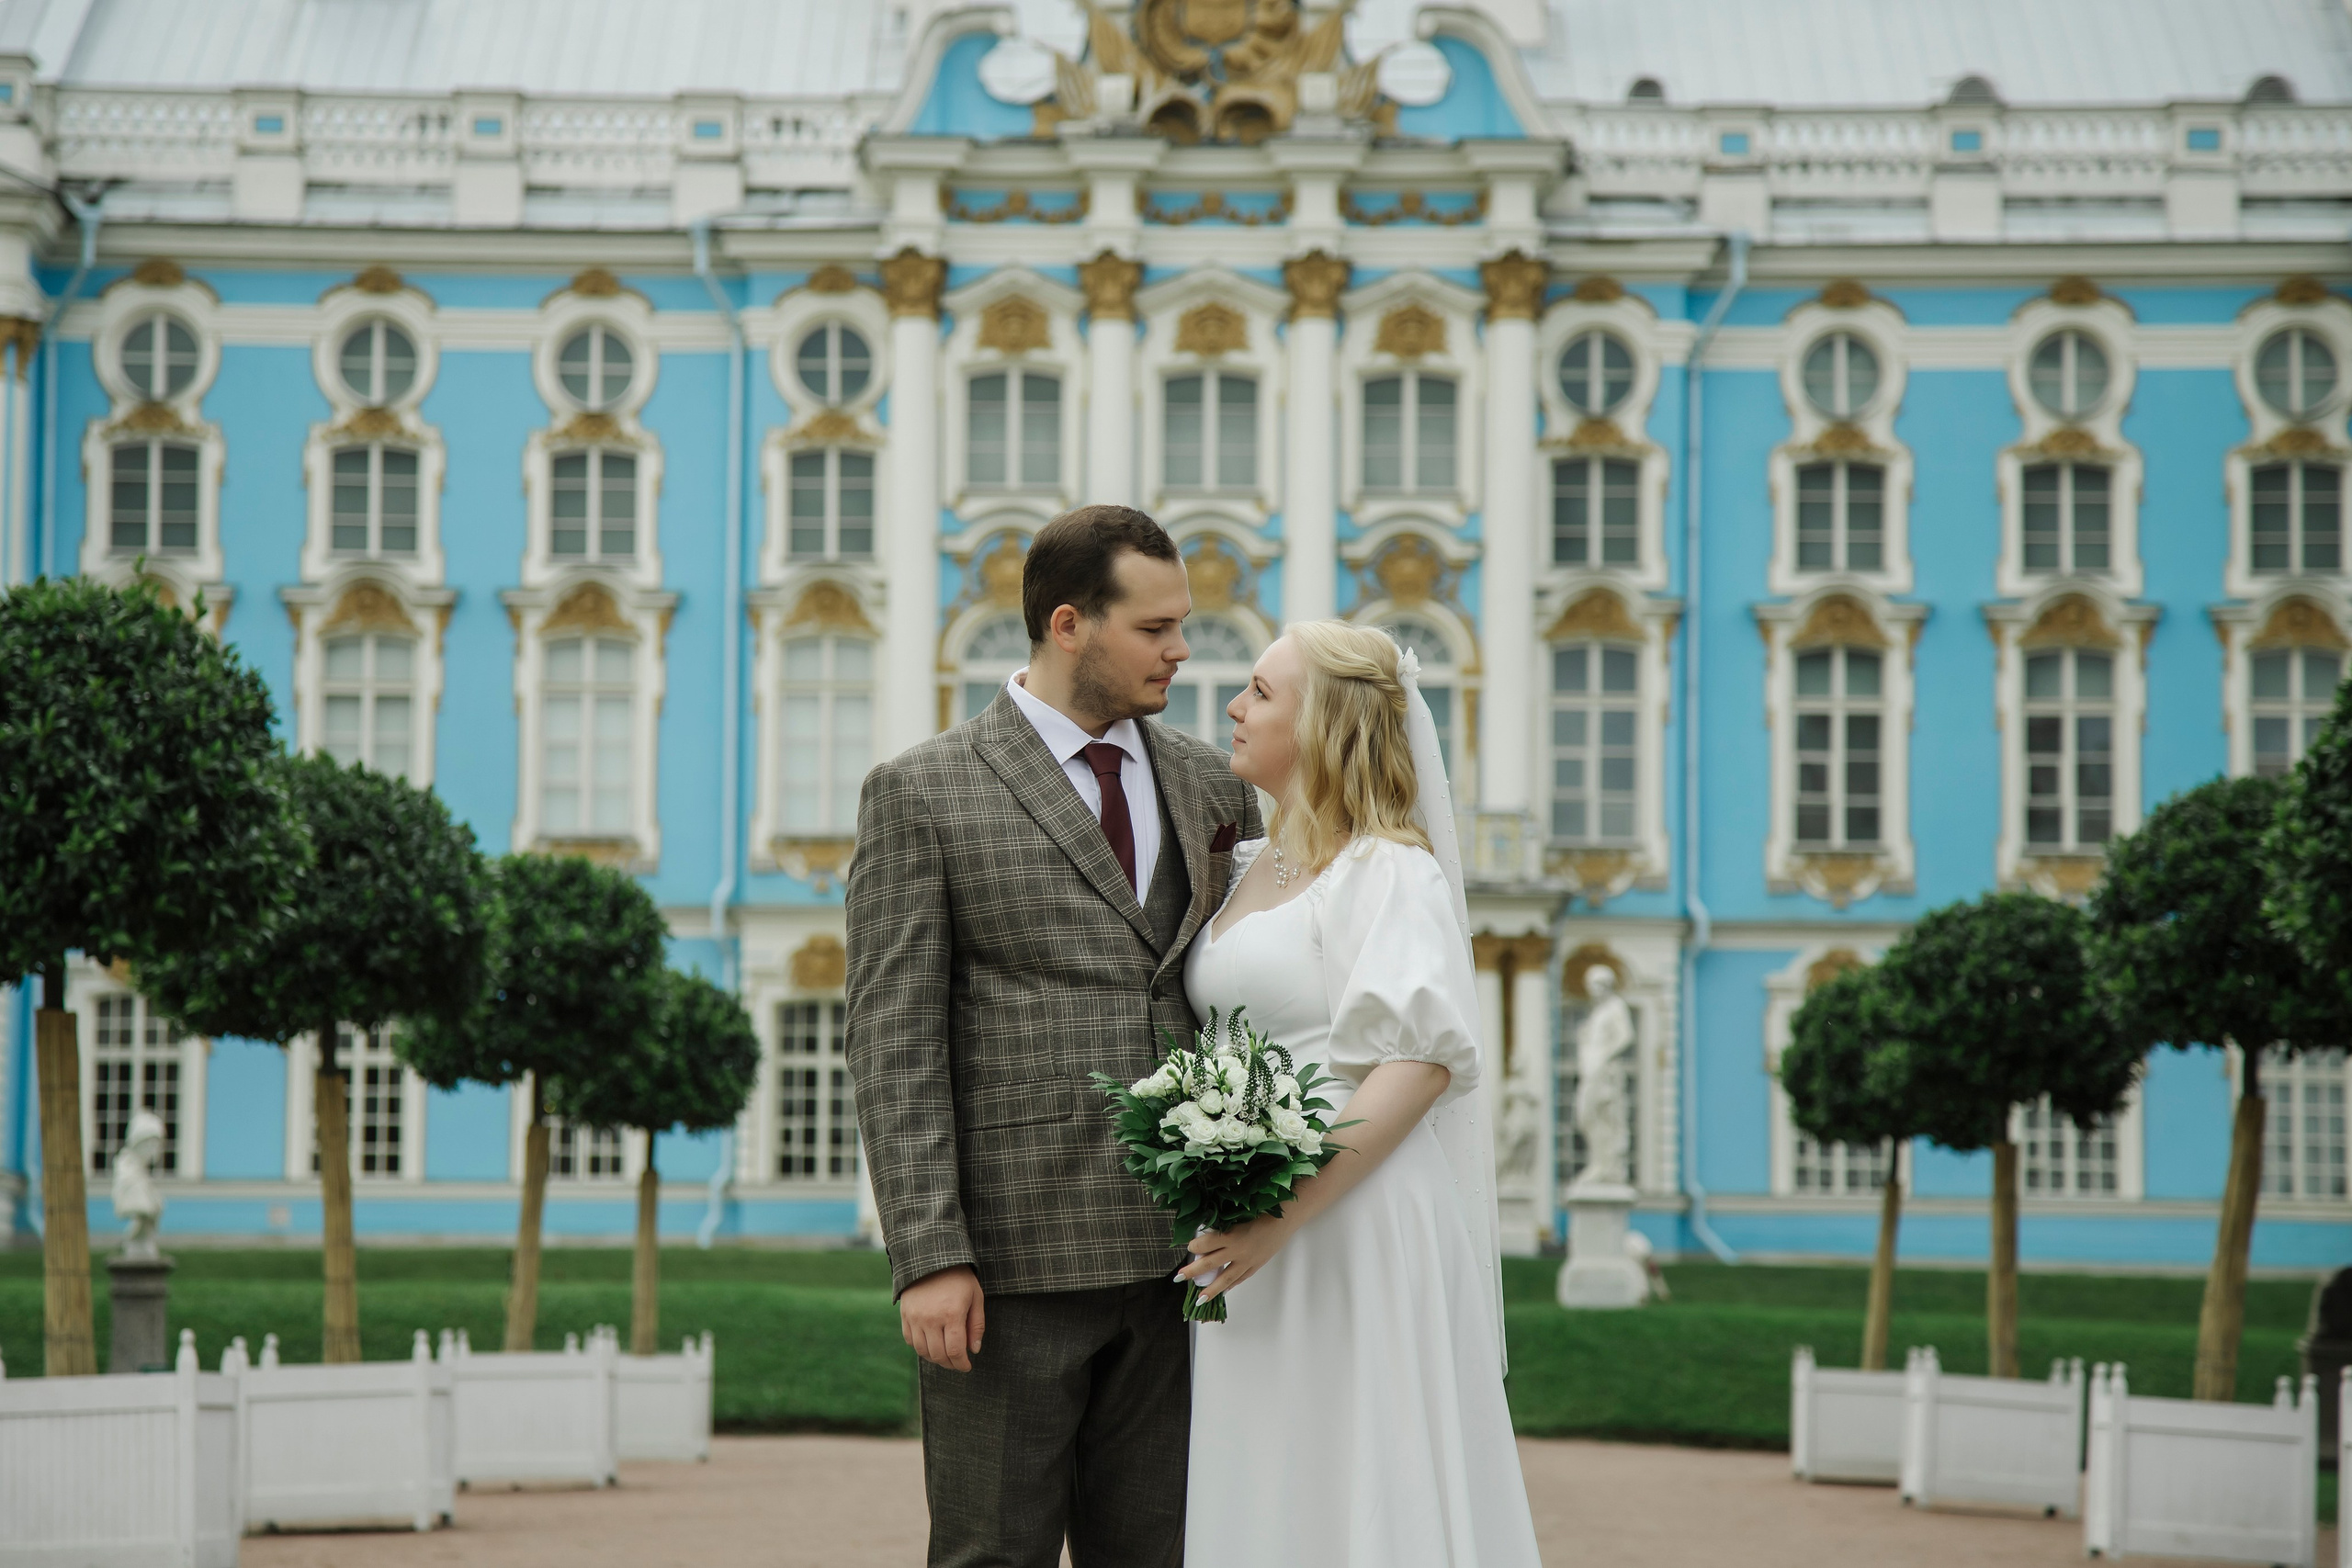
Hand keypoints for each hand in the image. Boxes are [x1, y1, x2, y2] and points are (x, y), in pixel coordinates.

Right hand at [900, 1265, 984, 1371]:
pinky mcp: (905, 1315)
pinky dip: (920, 1348)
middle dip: (950, 1364)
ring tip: (945, 1356)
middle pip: (938, 1355)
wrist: (932, 1258)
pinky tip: (931, 1345)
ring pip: (923, 1351)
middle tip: (958, 1363)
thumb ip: (977, 1325)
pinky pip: (910, 1340)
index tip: (967, 1366)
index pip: (955, 1351)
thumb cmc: (959, 1278)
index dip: (962, 1364)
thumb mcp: (976, 1297)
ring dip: (935, 1358)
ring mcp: (915, 1317)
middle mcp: (931, 1318)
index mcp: (952, 1314)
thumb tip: (974, 1350)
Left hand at [1176, 1213, 1296, 1305]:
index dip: (1195, 1246)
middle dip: (1193, 1271)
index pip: (1206, 1244)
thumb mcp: (1238, 1215)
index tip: (1190, 1247)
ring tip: (1199, 1299)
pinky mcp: (1256, 1266)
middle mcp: (1237, 1250)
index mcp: (1231, 1234)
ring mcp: (1247, 1261)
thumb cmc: (1262, 1210)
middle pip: (1210, 1263)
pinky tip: (1223, 1291)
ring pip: (1225, 1278)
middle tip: (1179, 1277)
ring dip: (1211, 1289)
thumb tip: (1207, 1237)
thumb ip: (1223, 1226)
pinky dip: (1230, 1285)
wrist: (1285, 1218)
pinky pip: (1240, 1278)